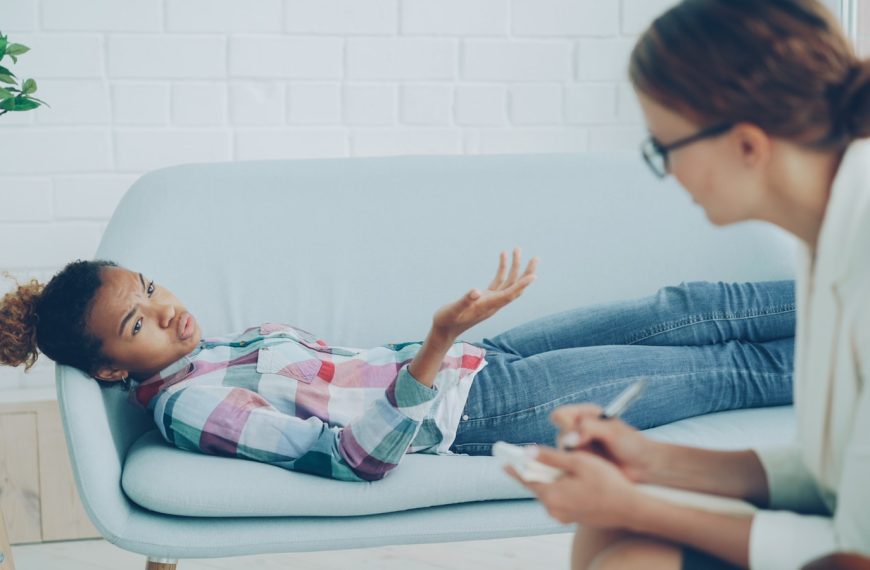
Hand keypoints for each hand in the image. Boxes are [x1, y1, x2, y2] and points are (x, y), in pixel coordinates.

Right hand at [432, 249, 536, 339]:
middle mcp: (493, 304)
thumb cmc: (447, 321)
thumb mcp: (453, 311)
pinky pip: (498, 281)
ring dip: (515, 267)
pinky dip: (502, 269)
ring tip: (517, 250)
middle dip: (526, 273)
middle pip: (514, 288)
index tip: (534, 276)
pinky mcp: (485, 298)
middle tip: (536, 258)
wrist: (444, 331)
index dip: (521, 286)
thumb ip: (464, 301)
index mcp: (487, 306)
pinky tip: (503, 256)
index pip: (509, 295)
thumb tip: (475, 291)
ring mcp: (490, 300)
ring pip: (508, 283)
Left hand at [506, 446, 640, 527]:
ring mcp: (562, 516)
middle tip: (531, 456)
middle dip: (535, 470)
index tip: (503, 461)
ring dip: (550, 478)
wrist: (631, 508)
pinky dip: (560, 487)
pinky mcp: (572, 518)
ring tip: (557, 464)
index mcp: (551, 495)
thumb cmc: (607, 482)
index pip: (525, 478)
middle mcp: (553, 509)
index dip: (514, 467)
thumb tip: (528, 451)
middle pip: (537, 484)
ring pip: (549, 491)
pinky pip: (559, 498)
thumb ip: (551, 457)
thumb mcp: (578, 462)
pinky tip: (571, 478)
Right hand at [551, 403, 658, 482]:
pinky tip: (593, 466)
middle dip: (572, 441)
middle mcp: (581, 430)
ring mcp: (581, 448)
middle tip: (586, 445)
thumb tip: (570, 438)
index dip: (565, 423)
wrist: (645, 466)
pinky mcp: (583, 463)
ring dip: (576, 455)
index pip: (561, 414)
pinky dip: (578, 466)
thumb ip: (588, 428)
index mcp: (587, 415)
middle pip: (560, 434)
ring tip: (596, 458)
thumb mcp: (611, 431)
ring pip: (563, 451)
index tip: (578, 432)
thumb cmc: (633, 445)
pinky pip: (570, 464)